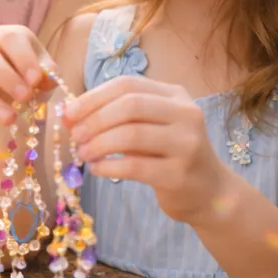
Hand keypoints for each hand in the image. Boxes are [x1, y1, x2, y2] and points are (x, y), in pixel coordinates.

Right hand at [0, 25, 54, 134]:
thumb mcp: (42, 70)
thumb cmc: (28, 74)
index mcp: (4, 36)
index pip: (9, 38)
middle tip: (24, 97)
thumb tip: (44, 80)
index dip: (23, 57)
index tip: (36, 79)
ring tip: (9, 119)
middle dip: (2, 76)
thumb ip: (47, 73)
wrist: (11, 88)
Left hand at [65, 75, 225, 221]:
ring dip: (98, 144)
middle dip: (94, 119)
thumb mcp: (147, 128)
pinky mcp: (179, 175)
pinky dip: (108, 166)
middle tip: (75, 136)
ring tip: (84, 154)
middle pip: (129, 105)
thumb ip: (115, 118)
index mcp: (175, 95)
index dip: (93, 97)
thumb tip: (67, 114)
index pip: (127, 85)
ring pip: (131, 134)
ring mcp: (186, 144)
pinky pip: (134, 166)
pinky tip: (98, 169)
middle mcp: (186, 114)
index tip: (69, 113)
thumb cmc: (168, 156)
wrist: (209, 192)